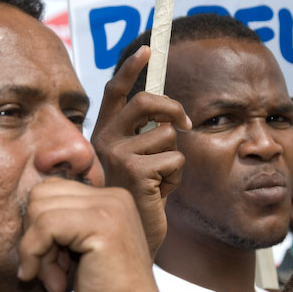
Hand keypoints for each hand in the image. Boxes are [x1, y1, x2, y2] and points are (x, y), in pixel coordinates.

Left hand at [18, 177, 191, 291]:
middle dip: (35, 236)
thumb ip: (62, 223)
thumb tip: (23, 206)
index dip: (38, 226)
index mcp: (109, 198)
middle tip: (50, 272)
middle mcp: (113, 196)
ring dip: (36, 250)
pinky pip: (45, 226)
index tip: (51, 261)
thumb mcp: (80, 249)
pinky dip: (34, 256)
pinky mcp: (102, 225)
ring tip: (55, 278)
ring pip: (39, 209)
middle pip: (40, 195)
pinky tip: (51, 284)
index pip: (50, 190)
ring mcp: (110, 208)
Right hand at [91, 46, 190, 256]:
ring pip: (168, 135)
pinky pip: (175, 159)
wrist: (128, 241)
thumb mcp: (138, 164)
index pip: (115, 93)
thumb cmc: (138, 203)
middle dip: (173, 108)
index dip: (131, 68)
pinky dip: (177, 177)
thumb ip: (143, 137)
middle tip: (188, 122)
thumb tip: (169, 113)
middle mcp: (104, 140)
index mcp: (103, 136)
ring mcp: (116, 154)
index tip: (148, 50)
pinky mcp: (134, 170)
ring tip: (161, 182)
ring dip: (175, 158)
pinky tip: (161, 194)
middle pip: (146, 101)